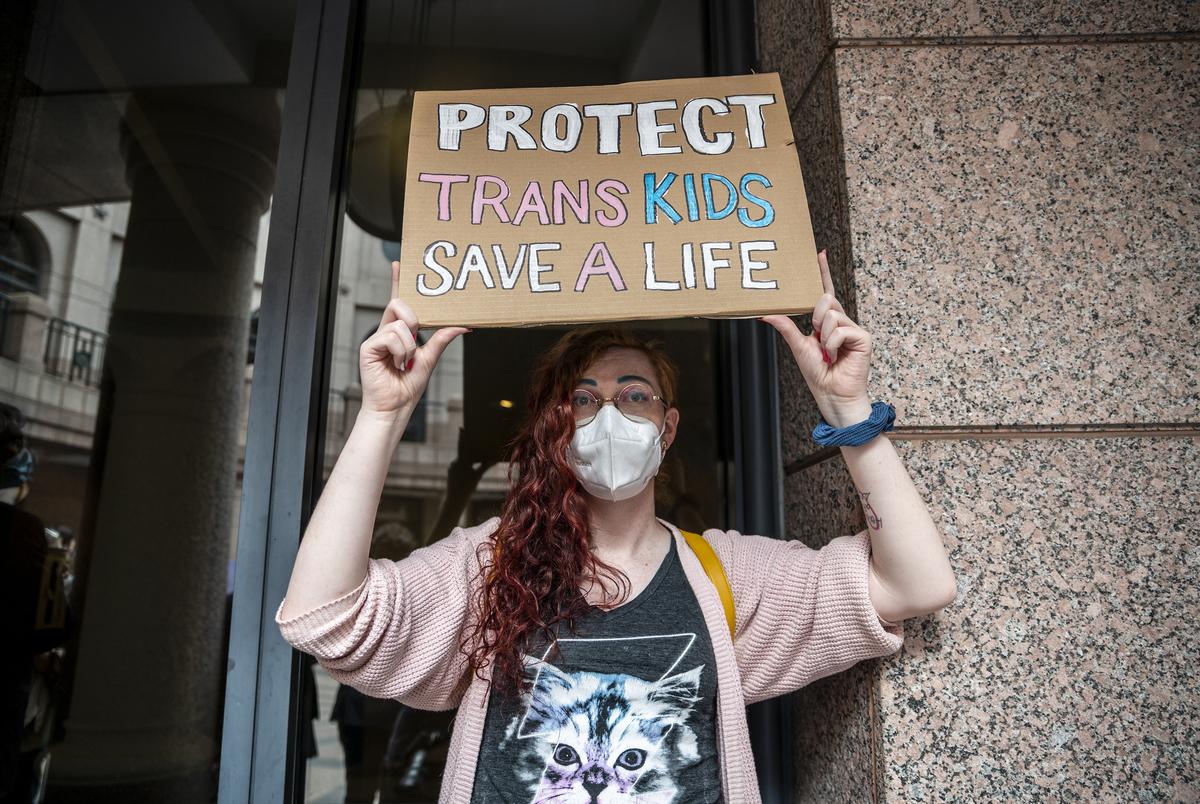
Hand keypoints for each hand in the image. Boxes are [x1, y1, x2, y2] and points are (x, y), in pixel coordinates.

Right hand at [359, 261, 468, 420]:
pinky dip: (399, 352)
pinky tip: (396, 364)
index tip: (400, 264)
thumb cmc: (408, 386)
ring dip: (409, 346)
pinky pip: (390, 336)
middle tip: (416, 341)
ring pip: (399, 324)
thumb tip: (463, 325)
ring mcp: (376, 338)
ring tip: (404, 363)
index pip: (398, 301)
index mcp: (400, 332)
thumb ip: (442, 339)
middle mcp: (386, 331)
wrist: (395, 407)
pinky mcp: (368, 347)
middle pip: (399, 305)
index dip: (398, 282)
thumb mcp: (430, 359)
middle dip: (414, 320)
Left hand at [760, 249, 872, 427]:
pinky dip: (832, 345)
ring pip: (832, 314)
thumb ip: (785, 326)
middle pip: (826, 299)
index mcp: (827, 321)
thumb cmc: (818, 374)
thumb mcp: (797, 346)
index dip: (822, 272)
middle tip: (817, 338)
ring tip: (828, 354)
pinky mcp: (863, 337)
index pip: (825, 291)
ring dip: (824, 337)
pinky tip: (836, 357)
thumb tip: (764, 313)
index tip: (818, 253)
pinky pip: (841, 329)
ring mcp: (853, 328)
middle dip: (816, 318)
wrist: (832, 394)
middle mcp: (841, 321)